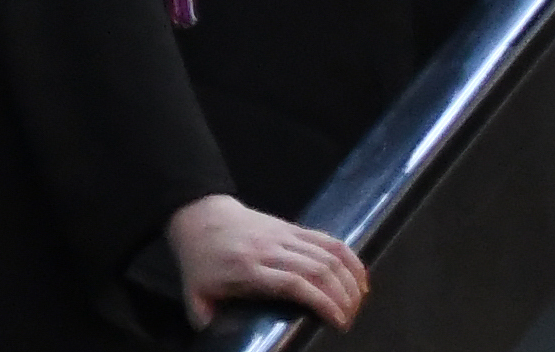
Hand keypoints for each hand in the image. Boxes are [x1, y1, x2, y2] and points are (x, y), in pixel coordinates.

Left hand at [167, 194, 368, 330]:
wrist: (200, 216)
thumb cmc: (200, 261)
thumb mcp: (195, 295)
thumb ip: (206, 321)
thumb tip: (220, 343)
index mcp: (248, 269)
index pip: (294, 283)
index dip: (322, 302)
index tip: (338, 322)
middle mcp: (270, 250)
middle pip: (318, 269)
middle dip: (342, 297)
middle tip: (349, 320)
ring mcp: (283, 235)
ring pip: (327, 253)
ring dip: (349, 279)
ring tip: (357, 304)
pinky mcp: (291, 227)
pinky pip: (327, 239)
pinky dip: (349, 258)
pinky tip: (360, 278)